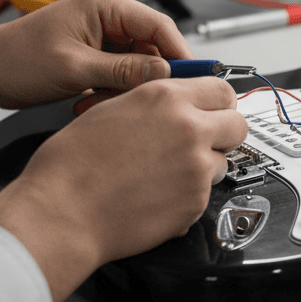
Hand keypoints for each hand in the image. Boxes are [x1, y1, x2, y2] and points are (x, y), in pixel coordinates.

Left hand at [0, 0, 193, 130]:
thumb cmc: (15, 60)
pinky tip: (92, 101)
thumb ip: (124, 70)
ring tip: (100, 100)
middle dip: (149, 77)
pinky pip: (121, 74)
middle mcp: (107, 16)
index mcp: (105, 5)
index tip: (193, 80)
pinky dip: (113, 91)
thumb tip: (164, 73)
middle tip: (145, 101)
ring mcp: (102, 36)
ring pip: (138, 65)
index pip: (160, 26)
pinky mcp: (96, 54)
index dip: (180, 54)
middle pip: (153, 47)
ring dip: (127, 88)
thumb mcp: (74, 68)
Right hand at [0, 77, 247, 301]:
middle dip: (224, 132)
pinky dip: (188, 195)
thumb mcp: (111, 109)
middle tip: (204, 141)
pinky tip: (158, 195)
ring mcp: (197, 168)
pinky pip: (205, 194)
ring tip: (166, 174)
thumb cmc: (71, 165)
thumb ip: (154, 103)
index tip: (215, 110)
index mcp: (166, 98)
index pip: (222, 90)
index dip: (219, 102)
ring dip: (205, 166)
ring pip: (223, 162)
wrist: (62, 212)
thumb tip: (176, 103)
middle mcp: (189, 128)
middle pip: (238, 125)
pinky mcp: (196, 202)